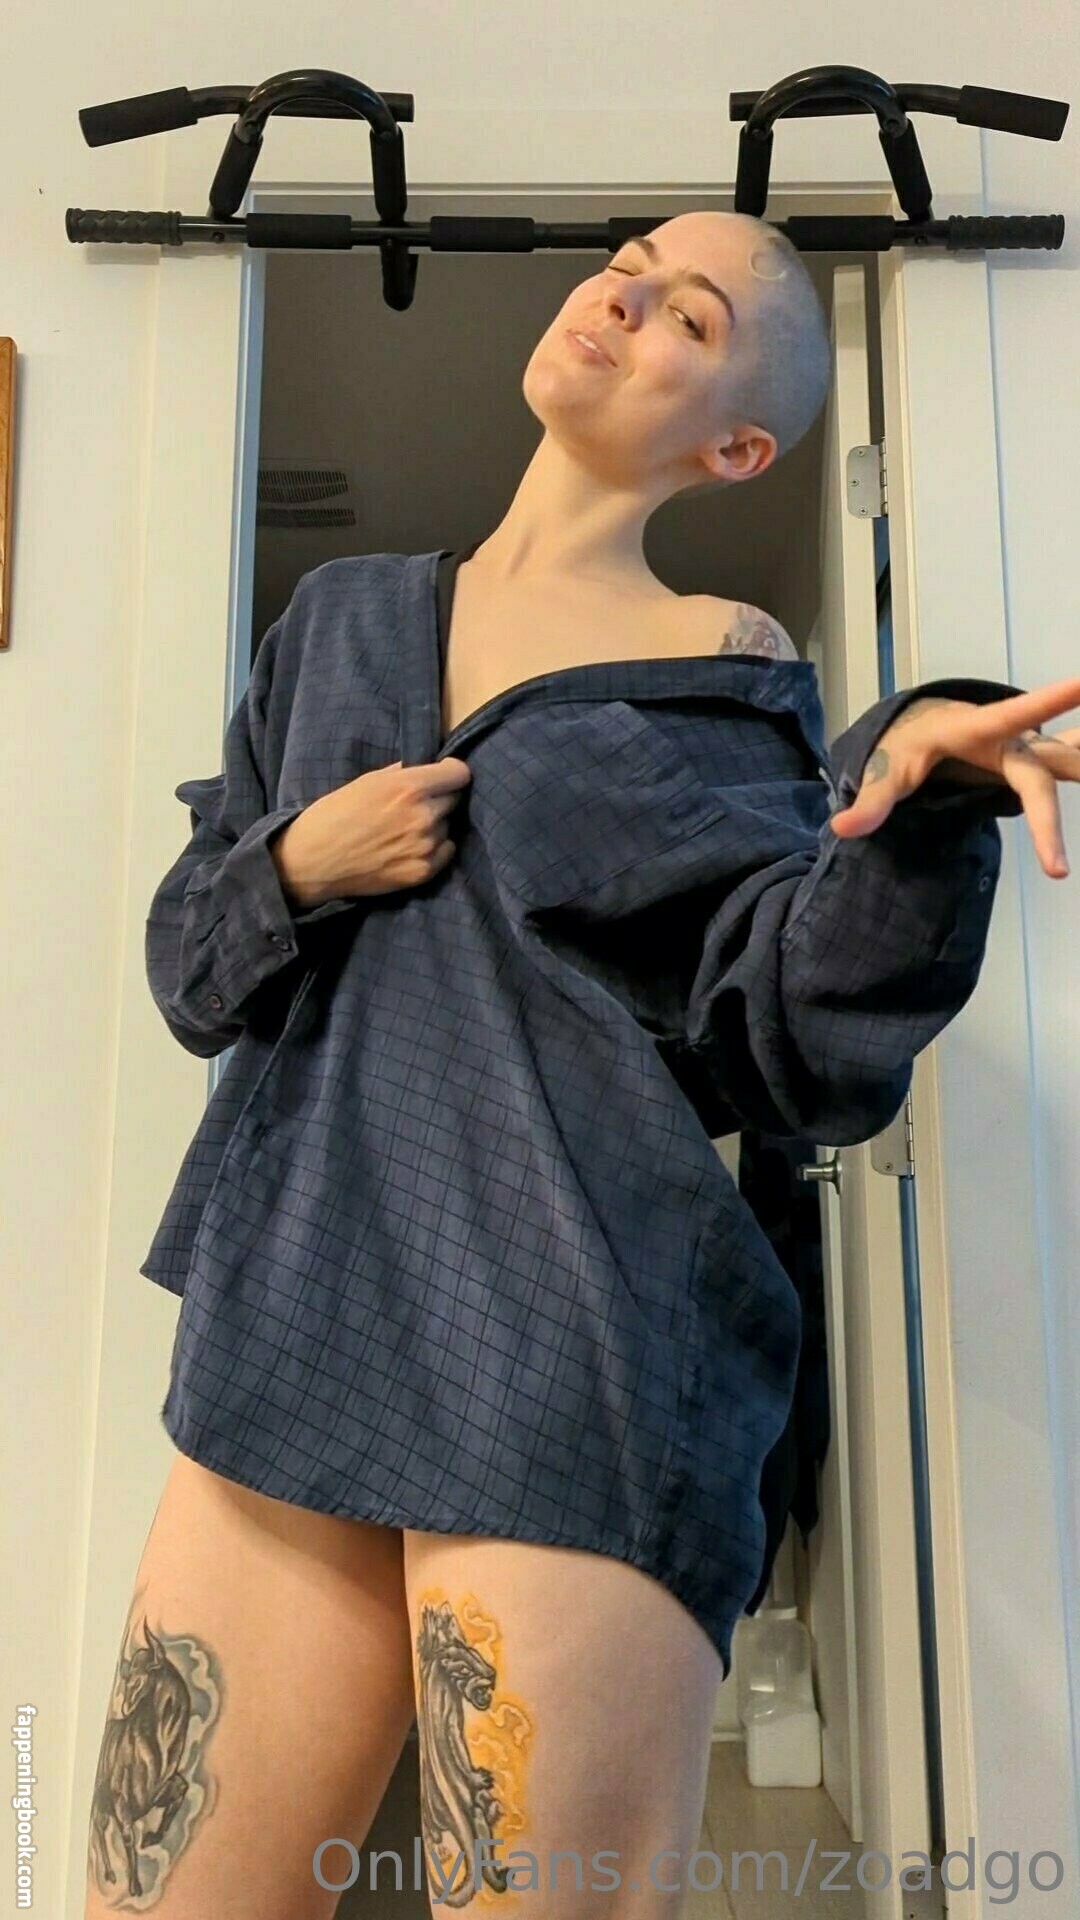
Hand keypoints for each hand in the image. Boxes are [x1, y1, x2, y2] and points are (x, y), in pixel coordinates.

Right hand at [272, 757, 471, 906]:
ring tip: (404, 830)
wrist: (312, 862)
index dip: (450, 773)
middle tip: (414, 806)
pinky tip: (409, 848)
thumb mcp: (366, 781)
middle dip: (439, 798)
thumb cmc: (334, 816)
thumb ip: (402, 774)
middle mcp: (423, 816)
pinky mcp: (423, 872)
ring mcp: (426, 846)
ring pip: (447, 826)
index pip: (459, 773)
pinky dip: (434, 848)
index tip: (442, 776)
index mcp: (409, 788)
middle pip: (454, 799)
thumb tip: (425, 769)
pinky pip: (446, 851)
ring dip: (434, 825)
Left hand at [829, 678, 1079, 877]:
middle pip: (1044, 772)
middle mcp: (1009, 742)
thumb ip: (871, 801)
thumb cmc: (903, 744)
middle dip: (1064, 790)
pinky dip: (1079, 766)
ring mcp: (1025, 756)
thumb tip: (842, 829)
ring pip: (1067, 763)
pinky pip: (1065, 769)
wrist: (918, 732)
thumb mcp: (884, 769)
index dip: (1047, 703)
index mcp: (974, 729)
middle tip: (1061, 857)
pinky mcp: (1032, 772)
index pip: (1012, 718)